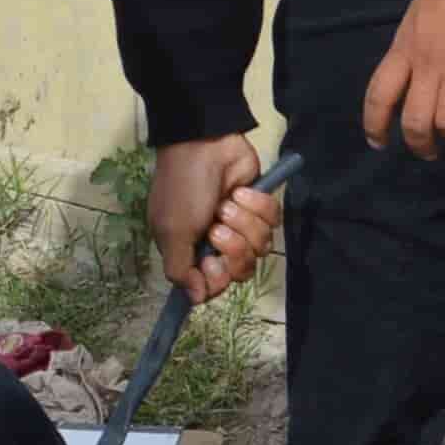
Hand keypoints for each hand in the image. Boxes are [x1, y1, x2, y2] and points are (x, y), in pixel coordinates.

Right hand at [147, 134, 282, 297]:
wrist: (204, 145)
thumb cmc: (183, 189)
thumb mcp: (172, 231)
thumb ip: (180, 269)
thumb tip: (193, 299)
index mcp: (191, 251)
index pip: (212, 286)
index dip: (217, 280)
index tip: (210, 263)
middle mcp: (217, 243)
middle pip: (241, 270)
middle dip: (233, 248)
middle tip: (218, 226)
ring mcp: (241, 226)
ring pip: (260, 247)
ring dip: (244, 222)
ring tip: (228, 203)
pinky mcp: (260, 208)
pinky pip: (273, 223)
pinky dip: (257, 206)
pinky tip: (241, 191)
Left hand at [363, 0, 444, 158]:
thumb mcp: (418, 16)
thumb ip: (414, 45)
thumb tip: (415, 69)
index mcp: (404, 49)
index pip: (379, 95)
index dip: (375, 124)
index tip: (378, 143)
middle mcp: (427, 64)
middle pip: (414, 120)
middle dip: (421, 145)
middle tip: (432, 152)